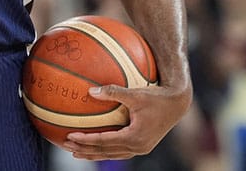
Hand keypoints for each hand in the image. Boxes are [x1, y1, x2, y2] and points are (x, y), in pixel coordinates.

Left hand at [61, 83, 190, 160]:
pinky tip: (99, 147)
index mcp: (134, 137)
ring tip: (78, 152)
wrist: (179, 104)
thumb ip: (113, 92)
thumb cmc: (158, 96)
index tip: (69, 137)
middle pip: (105, 152)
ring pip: (112, 154)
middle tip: (66, 146)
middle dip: (85, 151)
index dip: (85, 141)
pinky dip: (107, 150)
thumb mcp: (136, 94)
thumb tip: (90, 91)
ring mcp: (141, 148)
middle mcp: (137, 147)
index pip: (103, 142)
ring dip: (94, 154)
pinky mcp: (143, 145)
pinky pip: (120, 151)